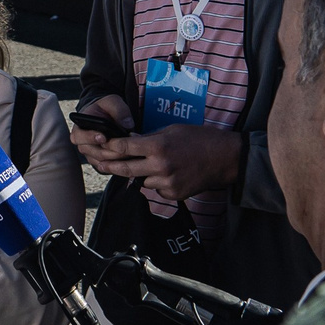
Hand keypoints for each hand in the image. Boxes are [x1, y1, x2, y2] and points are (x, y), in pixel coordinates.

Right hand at [65, 94, 136, 158]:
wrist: (105, 116)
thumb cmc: (105, 108)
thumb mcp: (112, 102)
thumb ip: (119, 110)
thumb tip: (127, 124)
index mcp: (79, 128)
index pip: (78, 136)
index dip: (90, 138)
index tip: (103, 137)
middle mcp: (82, 143)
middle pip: (91, 152)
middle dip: (108, 151)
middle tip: (123, 148)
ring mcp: (90, 154)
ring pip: (100, 162)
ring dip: (114, 159)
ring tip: (129, 153)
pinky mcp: (99, 161)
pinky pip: (106, 167)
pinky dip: (117, 165)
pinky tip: (128, 160)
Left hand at [83, 122, 243, 202]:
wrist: (225, 158)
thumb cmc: (200, 139)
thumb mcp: (172, 130)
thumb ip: (149, 138)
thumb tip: (130, 141)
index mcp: (158, 147)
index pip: (125, 148)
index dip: (111, 146)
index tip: (103, 146)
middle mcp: (160, 167)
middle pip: (126, 170)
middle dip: (110, 166)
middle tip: (99, 164)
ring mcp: (167, 183)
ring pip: (142, 181)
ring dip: (142, 174)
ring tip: (157, 164)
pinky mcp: (174, 195)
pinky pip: (157, 189)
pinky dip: (158, 182)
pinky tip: (172, 173)